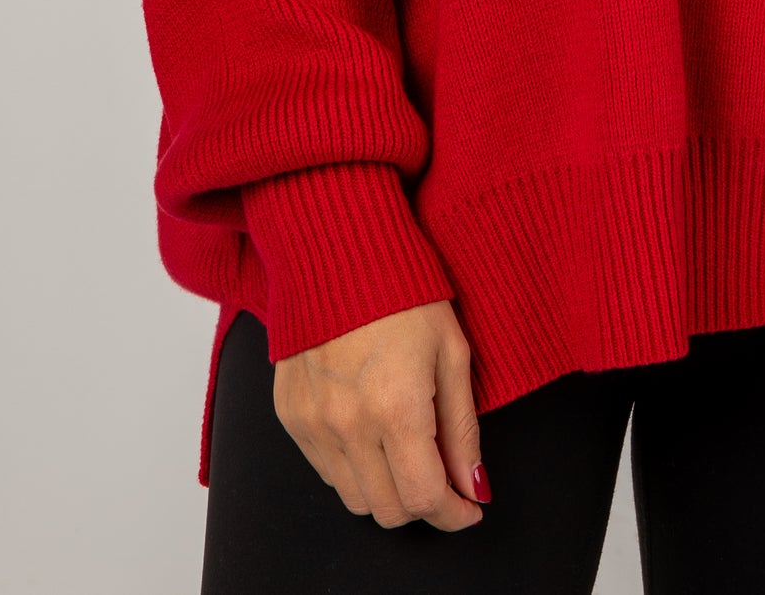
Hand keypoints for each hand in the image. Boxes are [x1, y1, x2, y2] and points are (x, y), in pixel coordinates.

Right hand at [273, 300, 488, 529]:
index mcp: (396, 409)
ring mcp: (313, 424)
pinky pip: (324, 471)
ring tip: (406, 449)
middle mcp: (348, 426)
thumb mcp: (452, 352)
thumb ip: (462, 428)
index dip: (454, 513)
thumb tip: (475, 486)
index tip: (469, 507)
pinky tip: (371, 432)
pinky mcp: (290, 416)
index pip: (424, 498)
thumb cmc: (404, 293)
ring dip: (386, 489)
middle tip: (441, 474)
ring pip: (353, 499)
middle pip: (388, 510)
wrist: (338, 250)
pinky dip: (352, 468)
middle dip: (423, 503)